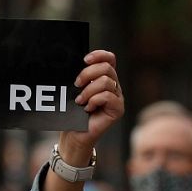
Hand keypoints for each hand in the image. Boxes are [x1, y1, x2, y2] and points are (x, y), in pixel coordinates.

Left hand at [59, 50, 124, 165]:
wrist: (74, 135)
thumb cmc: (73, 113)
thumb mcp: (74, 91)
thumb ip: (80, 78)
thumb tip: (76, 66)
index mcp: (105, 78)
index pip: (109, 59)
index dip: (99, 55)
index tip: (85, 60)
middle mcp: (114, 87)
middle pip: (107, 68)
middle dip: (88, 74)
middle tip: (76, 84)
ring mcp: (117, 98)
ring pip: (106, 82)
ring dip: (89, 90)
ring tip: (80, 101)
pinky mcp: (118, 110)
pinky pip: (108, 96)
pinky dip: (94, 100)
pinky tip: (87, 108)